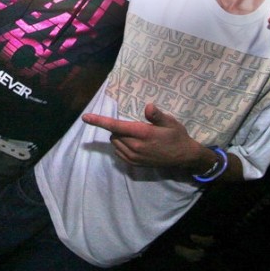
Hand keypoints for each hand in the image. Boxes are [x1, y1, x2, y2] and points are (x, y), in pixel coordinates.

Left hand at [82, 103, 199, 167]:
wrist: (183, 157)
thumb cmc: (176, 136)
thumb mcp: (170, 122)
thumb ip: (157, 115)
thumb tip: (148, 107)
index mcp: (143, 134)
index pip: (116, 126)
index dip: (99, 121)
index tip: (86, 117)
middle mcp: (136, 147)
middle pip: (114, 134)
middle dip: (117, 128)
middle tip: (134, 125)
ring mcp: (134, 157)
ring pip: (115, 143)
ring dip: (118, 137)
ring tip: (135, 134)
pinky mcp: (135, 164)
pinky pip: (119, 153)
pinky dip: (120, 146)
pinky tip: (131, 143)